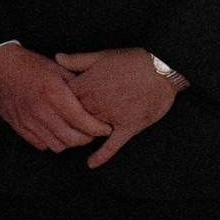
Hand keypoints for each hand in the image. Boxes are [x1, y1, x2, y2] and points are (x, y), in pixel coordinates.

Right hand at [0, 43, 110, 154]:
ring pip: (57, 145)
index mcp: (54, 93)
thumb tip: (94, 98)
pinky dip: (52, 141)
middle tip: (92, 132)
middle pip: (72, 139)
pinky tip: (56, 131)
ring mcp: (29, 121)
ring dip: (70, 142)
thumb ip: (76, 84)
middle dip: (87, 139)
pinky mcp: (19, 127)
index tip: (106, 128)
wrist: (0, 66)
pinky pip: (41, 144)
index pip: (82, 121)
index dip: (98, 129)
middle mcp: (42, 111)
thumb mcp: (57, 68)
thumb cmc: (30, 65)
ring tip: (75, 132)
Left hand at [53, 46, 182, 169]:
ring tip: (75, 139)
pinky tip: (91, 164)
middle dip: (68, 120)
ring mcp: (111, 117)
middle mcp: (96, 103)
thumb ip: (78, 59)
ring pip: (90, 130)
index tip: (57, 105)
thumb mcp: (102, 55)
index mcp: (87, 84)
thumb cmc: (133, 60)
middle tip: (64, 124)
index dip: (59, 102)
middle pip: (73, 117)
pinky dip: (102, 155)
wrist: (163, 69)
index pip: (63, 99)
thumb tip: (57, 58)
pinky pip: (112, 145)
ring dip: (82, 134)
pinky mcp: (128, 127)